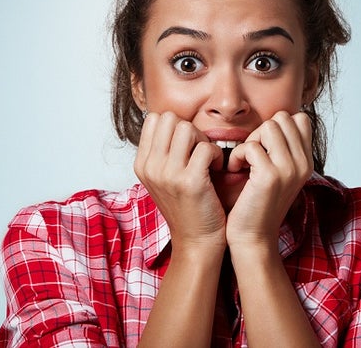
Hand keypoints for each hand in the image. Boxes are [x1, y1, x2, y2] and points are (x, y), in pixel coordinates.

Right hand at [134, 111, 226, 251]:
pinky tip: (218, 168)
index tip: (186, 145)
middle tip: (199, 150)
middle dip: (189, 129)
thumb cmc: (186, 206)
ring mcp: (168, 174)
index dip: (175, 126)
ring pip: (186, 128)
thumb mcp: (163, 178)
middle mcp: (150, 167)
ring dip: (203, 139)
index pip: (154, 119)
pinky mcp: (190, 182)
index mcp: (142, 164)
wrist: (196, 241)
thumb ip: (163, 151)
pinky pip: (206, 147)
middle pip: (169, 118)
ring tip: (208, 159)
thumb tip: (173, 121)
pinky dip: (217, 154)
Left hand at [224, 111, 312, 248]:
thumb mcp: (277, 172)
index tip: (263, 148)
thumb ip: (281, 148)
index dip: (276, 127)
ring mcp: (289, 169)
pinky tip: (235, 171)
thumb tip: (274, 120)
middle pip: (282, 118)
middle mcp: (303, 164)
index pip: (299, 118)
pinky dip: (237, 156)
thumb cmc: (257, 203)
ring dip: (250, 141)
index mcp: (306, 161)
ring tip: (244, 162)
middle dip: (261, 131)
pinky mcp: (270, 176)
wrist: (252, 237)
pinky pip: (250, 146)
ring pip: (268, 126)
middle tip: (251, 155)